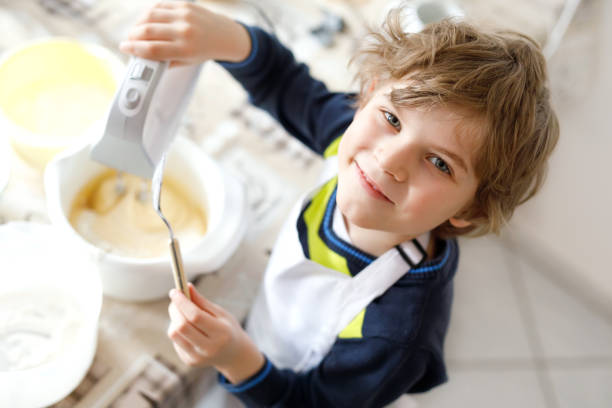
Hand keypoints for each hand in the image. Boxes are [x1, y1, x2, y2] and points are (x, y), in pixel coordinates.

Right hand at [119, 1, 250, 64]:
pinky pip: (158, 6)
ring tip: (136, 31)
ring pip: (150, 16)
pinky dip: (148, 13)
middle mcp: (185, 31)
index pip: (152, 49)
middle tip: (129, 40)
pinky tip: (146, 20)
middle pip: (147, 31)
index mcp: (185, 50)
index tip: (124, 48)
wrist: (224, 36)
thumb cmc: (202, 51)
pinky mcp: (184, 4)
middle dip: (133, 36)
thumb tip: (141, 57)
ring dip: (138, 23)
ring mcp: (184, 15)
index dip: (133, 49)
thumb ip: (164, 60)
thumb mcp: (186, 62)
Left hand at [167, 283, 264, 383]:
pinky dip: (178, 330)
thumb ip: (202, 302)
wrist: (233, 355)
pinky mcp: (189, 361)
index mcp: (221, 333)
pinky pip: (175, 341)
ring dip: (174, 319)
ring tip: (184, 314)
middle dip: (175, 309)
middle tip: (176, 299)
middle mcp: (209, 348)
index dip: (182, 302)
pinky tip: (188, 329)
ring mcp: (198, 357)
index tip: (175, 291)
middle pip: (182, 326)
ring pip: (174, 334)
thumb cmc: (227, 328)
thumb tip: (186, 287)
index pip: (195, 317)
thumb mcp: (220, 313)